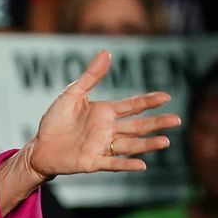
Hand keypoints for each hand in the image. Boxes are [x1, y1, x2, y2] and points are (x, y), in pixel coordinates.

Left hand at [23, 51, 178, 178]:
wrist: (40, 146)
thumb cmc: (55, 120)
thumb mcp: (71, 94)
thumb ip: (90, 76)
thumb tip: (106, 52)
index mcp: (105, 112)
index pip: (132, 106)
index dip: (149, 101)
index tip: (166, 96)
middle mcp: (108, 130)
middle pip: (138, 126)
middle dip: (157, 123)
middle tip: (177, 120)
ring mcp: (102, 147)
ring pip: (130, 144)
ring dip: (148, 144)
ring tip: (166, 141)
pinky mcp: (93, 162)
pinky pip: (113, 163)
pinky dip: (127, 164)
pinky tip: (143, 164)